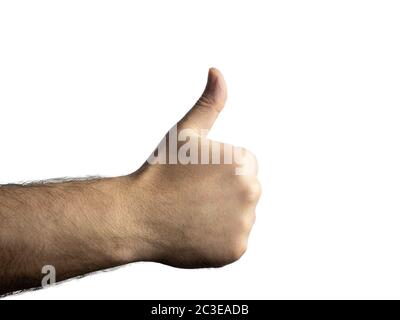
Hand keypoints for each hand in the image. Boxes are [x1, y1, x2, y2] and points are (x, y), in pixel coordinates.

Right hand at [121, 68, 260, 267]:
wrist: (135, 215)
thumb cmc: (158, 172)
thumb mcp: (185, 133)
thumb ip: (208, 104)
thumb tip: (217, 72)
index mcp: (244, 162)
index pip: (243, 168)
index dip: (216, 173)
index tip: (195, 178)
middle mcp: (252, 191)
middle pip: (244, 193)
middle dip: (222, 194)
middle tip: (191, 197)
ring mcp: (245, 223)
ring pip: (239, 217)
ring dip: (221, 217)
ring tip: (191, 215)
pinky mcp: (236, 249)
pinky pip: (232, 242)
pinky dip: (217, 241)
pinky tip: (194, 234)